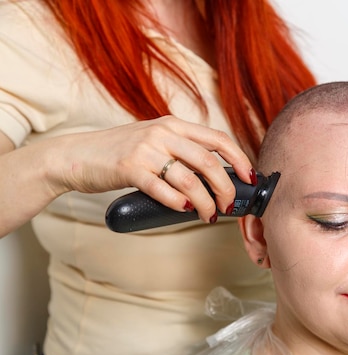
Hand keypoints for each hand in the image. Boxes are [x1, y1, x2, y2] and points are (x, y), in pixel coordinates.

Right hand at [53, 116, 254, 221]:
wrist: (76, 156)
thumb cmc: (119, 153)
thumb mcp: (154, 140)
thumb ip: (181, 149)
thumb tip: (216, 175)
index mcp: (174, 124)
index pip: (219, 139)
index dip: (240, 159)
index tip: (250, 178)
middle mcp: (163, 133)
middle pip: (210, 163)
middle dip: (226, 189)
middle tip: (227, 206)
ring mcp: (146, 150)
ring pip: (191, 180)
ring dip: (205, 203)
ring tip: (207, 216)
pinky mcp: (130, 168)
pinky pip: (164, 190)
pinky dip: (179, 203)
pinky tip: (184, 210)